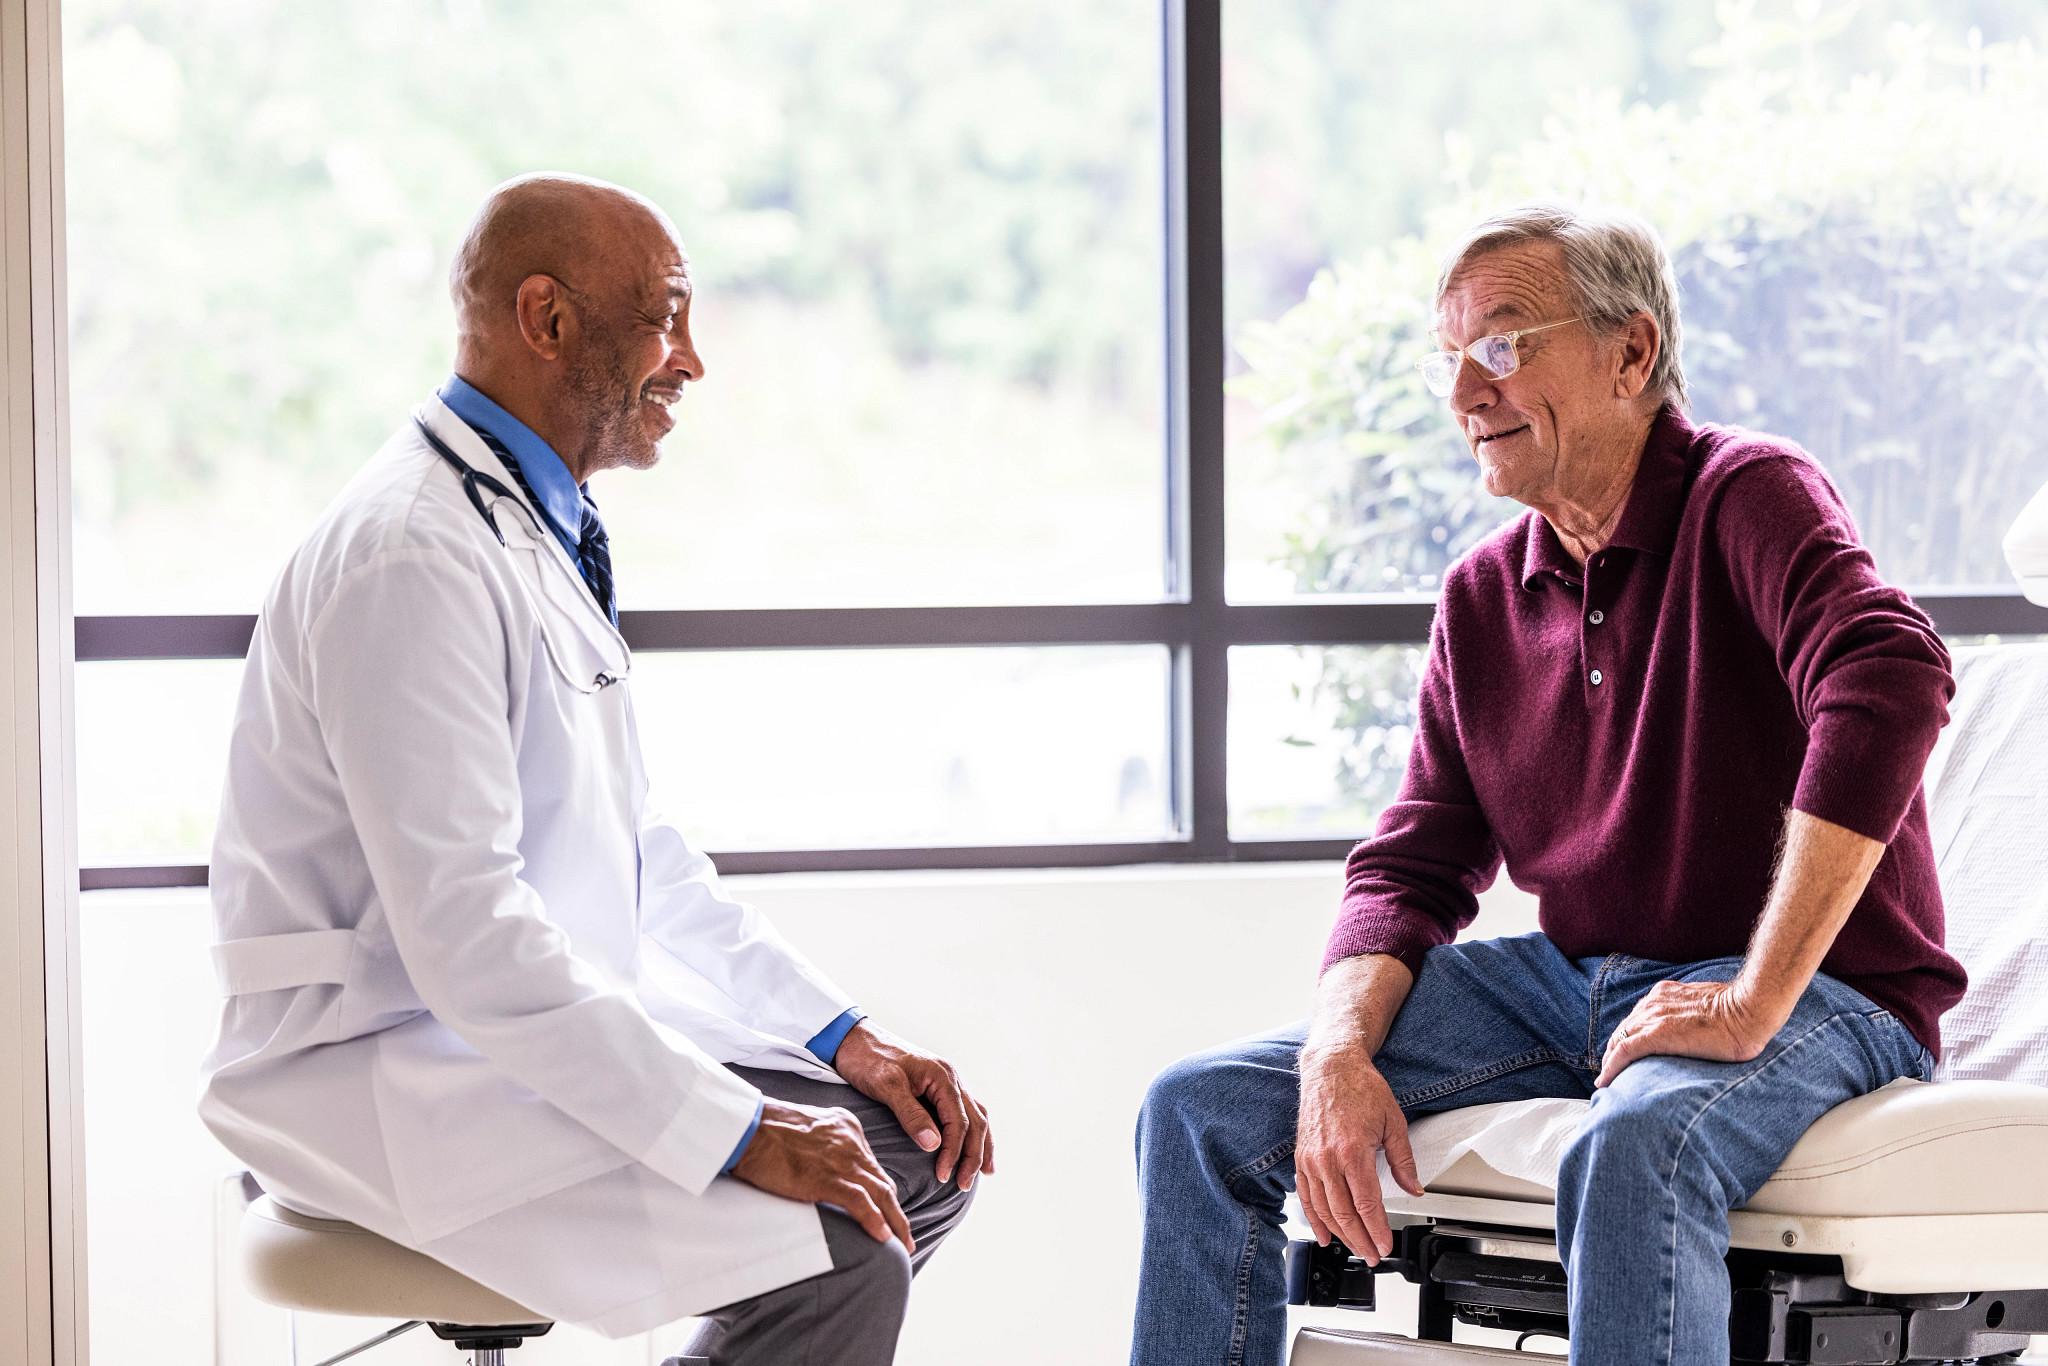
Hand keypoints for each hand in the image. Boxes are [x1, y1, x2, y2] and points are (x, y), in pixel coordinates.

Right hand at [731, 1098, 914, 1250]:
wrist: (746, 1128)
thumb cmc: (765, 1131)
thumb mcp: (805, 1130)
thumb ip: (821, 1147)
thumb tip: (821, 1171)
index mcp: (846, 1128)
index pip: (872, 1166)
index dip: (882, 1192)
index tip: (888, 1211)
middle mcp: (850, 1142)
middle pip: (882, 1181)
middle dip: (896, 1211)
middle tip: (905, 1235)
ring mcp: (840, 1160)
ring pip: (880, 1194)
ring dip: (895, 1222)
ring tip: (904, 1244)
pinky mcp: (824, 1177)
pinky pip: (859, 1201)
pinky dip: (874, 1220)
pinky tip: (882, 1236)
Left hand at [832, 1020, 994, 1190]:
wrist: (853, 1038)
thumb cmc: (867, 1058)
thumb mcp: (886, 1085)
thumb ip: (910, 1114)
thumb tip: (934, 1144)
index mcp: (942, 1076)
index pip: (959, 1121)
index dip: (953, 1151)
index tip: (942, 1176)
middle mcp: (950, 1078)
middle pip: (975, 1121)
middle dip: (973, 1155)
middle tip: (963, 1184)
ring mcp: (946, 1082)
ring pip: (976, 1116)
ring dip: (980, 1145)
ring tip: (983, 1171)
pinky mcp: (937, 1087)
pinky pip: (964, 1111)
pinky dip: (972, 1131)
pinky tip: (972, 1145)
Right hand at [1294, 1045, 1424, 1263]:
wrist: (1330, 1067)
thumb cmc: (1361, 1088)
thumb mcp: (1393, 1121)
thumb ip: (1404, 1159)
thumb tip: (1414, 1188)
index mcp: (1353, 1151)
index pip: (1367, 1204)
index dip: (1377, 1230)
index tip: (1385, 1245)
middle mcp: (1328, 1159)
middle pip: (1344, 1213)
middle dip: (1360, 1240)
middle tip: (1372, 1255)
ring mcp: (1311, 1160)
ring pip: (1323, 1209)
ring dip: (1340, 1234)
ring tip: (1354, 1248)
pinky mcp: (1301, 1157)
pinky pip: (1305, 1196)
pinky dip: (1313, 1218)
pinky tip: (1323, 1234)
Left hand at [1596, 979, 1774, 1086]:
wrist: (1749, 1011)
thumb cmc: (1740, 1012)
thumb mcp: (1708, 1007)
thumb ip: (1693, 1015)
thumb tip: (1697, 1030)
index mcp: (1664, 995)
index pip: (1636, 1019)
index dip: (1626, 1038)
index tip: (1623, 1055)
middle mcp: (1654, 1004)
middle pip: (1623, 1030)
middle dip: (1613, 1052)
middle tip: (1610, 1074)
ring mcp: (1654, 1017)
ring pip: (1619, 1041)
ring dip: (1609, 1063)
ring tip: (1606, 1082)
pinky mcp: (1657, 1034)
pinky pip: (1624, 1052)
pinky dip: (1611, 1068)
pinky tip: (1605, 1083)